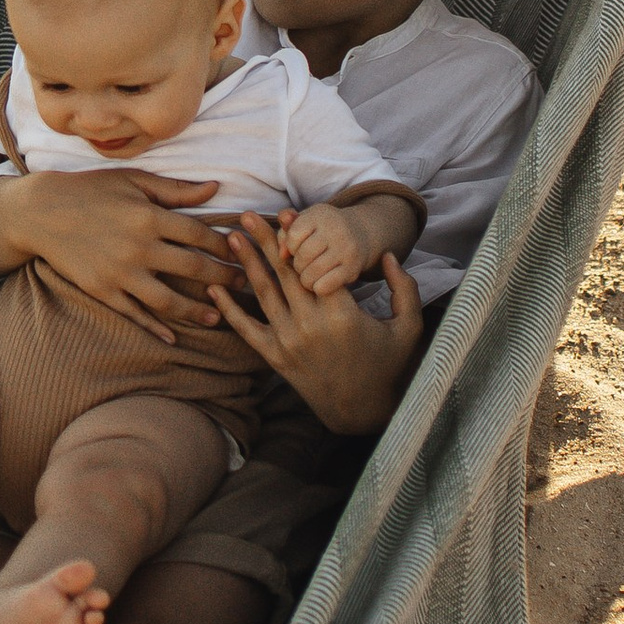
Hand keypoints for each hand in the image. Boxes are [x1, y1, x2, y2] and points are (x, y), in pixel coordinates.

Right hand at [2, 165, 230, 342]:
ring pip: (168, 300)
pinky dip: (155, 327)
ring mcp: (120, 273)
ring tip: (218, 317)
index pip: (200, 235)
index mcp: (149, 216)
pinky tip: (173, 336)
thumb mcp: (134, 181)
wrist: (41, 213)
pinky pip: (135, 314)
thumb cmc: (91, 190)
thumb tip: (216, 188)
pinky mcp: (102, 290)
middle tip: (244, 287)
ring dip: (197, 312)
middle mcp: (138, 247)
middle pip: (192, 269)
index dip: (225, 247)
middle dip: (223, 279)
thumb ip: (176, 190)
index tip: (243, 253)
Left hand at [215, 217, 425, 432]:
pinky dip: (229, 308)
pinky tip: (214, 288)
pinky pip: (246, 329)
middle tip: (248, 214)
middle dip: (265, 240)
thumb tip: (389, 256)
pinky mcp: (275, 358)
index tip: (286, 212)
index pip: (315, 265)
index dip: (298, 238)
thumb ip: (404, 288)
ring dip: (246, 263)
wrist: (361, 411)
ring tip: (232, 237)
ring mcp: (289, 342)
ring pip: (263, 293)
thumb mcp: (409, 328)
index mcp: (342, 314)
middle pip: (284, 273)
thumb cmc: (388, 367)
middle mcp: (311, 326)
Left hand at [279, 201, 370, 299]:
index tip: (298, 247)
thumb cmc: (324, 229)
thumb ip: (286, 230)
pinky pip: (324, 287)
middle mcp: (336, 230)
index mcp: (321, 215)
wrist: (361, 233)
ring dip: (305, 278)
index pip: (293, 236)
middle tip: (303, 264)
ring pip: (311, 274)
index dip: (290, 246)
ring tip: (309, 273)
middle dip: (297, 264)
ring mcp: (346, 251)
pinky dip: (317, 288)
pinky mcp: (352, 270)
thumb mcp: (305, 220)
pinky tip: (320, 282)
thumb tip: (281, 254)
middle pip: (302, 256)